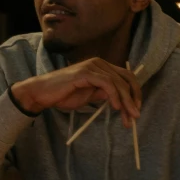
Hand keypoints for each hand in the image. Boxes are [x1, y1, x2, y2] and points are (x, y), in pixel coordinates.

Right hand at [11, 58, 141, 127]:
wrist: (43, 94)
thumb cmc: (64, 94)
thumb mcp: (89, 95)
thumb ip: (103, 93)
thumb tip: (120, 98)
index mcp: (101, 67)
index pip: (126, 77)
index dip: (135, 93)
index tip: (136, 110)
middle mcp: (99, 63)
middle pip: (126, 79)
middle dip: (133, 98)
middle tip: (136, 116)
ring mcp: (92, 66)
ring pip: (118, 82)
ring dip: (126, 101)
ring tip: (128, 117)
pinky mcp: (86, 72)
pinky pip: (107, 83)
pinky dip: (114, 96)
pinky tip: (116, 108)